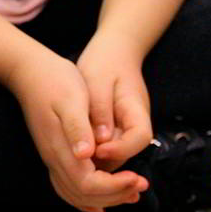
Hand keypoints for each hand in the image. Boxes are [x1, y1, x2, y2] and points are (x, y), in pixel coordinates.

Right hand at [4, 48, 147, 211]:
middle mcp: (55, 160)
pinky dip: (87, 198)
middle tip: (141, 185)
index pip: (89, 184)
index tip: (136, 178)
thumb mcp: (72, 99)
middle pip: (85, 194)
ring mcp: (53, 159)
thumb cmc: (55, 82)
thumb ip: (78, 128)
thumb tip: (86, 154)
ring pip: (77, 195)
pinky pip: (68, 187)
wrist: (30, 73)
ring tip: (131, 194)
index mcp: (62, 149)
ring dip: (105, 199)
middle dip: (115, 195)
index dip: (114, 187)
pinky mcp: (55, 155)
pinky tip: (100, 204)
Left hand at [76, 31, 154, 171]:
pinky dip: (90, 153)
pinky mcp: (114, 133)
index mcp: (137, 110)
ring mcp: (125, 130)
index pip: (139, 139)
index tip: (97, 150)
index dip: (120, 149)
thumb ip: (100, 110)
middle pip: (126, 153)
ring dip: (94, 159)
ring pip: (114, 155)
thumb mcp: (97, 81)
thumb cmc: (105, 62)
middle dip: (103, 160)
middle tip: (76, 158)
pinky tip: (71, 148)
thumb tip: (100, 140)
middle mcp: (135, 125)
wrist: (112, 51)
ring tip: (70, 155)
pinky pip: (105, 150)